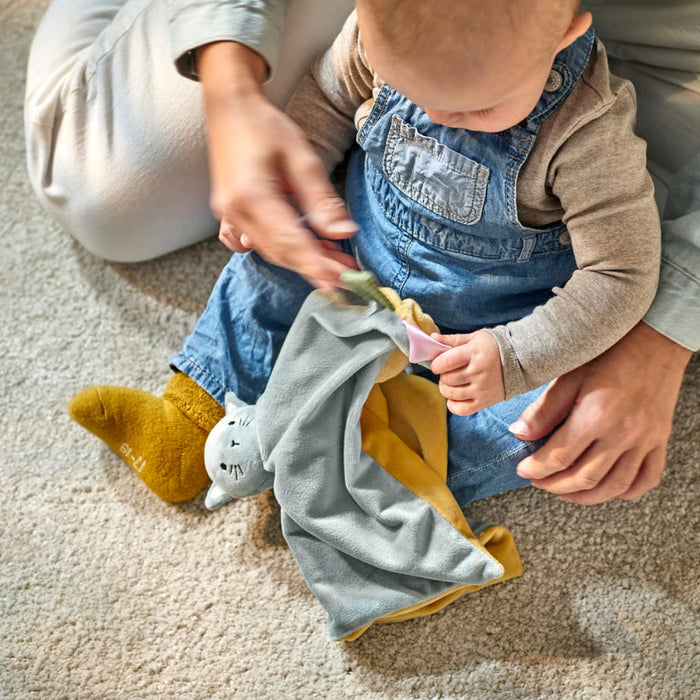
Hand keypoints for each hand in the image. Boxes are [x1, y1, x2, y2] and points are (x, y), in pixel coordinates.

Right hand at [197, 42, 358, 288]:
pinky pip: (255, 243)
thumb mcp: (301, 157)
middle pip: (281, 253)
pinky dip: (281, 250)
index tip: (345, 279)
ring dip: (302, 260)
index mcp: (252, 197)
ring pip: (270, 251)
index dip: (319, 265)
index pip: (291, 242)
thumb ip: (321, 200)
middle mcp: (236, 212)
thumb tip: (344, 233)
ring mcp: (229, 216)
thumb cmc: (264, 125)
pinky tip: (300, 249)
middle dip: (316, 267)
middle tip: (348, 276)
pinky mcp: (230, 214)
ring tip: (334, 262)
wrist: (229, 106)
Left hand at [430, 330, 504, 414]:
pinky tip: (456, 396)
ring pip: (451, 394)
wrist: (520, 360)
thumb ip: (452, 340)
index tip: (438, 363)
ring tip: (453, 382)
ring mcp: (482, 389)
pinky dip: (453, 405)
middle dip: (442, 375)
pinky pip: (461, 410)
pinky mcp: (485, 402)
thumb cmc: (494, 347)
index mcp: (473, 354)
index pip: (445, 362)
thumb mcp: (474, 338)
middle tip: (449, 371)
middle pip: (447, 379)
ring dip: (446, 388)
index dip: (436, 364)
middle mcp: (478, 373)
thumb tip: (432, 338)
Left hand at [511, 322, 692, 504]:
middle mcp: (623, 433)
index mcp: (597, 416)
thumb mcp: (568, 376)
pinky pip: (646, 479)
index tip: (522, 469)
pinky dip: (625, 491)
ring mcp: (646, 441)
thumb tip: (519, 434)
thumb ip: (544, 410)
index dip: (536, 468)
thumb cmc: (609, 353)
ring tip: (563, 491)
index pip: (559, 457)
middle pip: (584, 477)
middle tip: (537, 481)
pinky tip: (605, 489)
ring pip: (614, 486)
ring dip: (585, 496)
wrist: (655, 339)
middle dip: (554, 485)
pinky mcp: (660, 441)